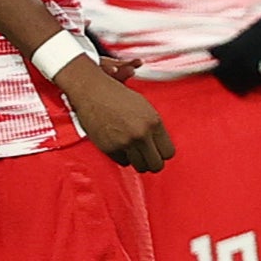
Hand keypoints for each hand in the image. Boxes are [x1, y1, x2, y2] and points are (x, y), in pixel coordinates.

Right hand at [58, 58, 174, 171]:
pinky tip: (120, 146)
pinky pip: (123, 162)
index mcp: (154, 122)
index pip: (168, 153)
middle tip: (148, 156)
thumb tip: (160, 145)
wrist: (92, 93)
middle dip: (153, 162)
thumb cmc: (117, 97)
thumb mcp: (145, 108)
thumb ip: (154, 127)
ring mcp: (124, 143)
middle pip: (156, 165)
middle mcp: (141, 134)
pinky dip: (123, 157)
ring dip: (138, 161)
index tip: (158, 151)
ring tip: (134, 151)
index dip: (163, 153)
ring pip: (140, 167)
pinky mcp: (109, 148)